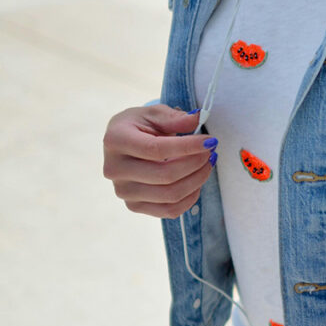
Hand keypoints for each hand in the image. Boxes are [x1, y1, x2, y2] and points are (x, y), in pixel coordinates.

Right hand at [102, 105, 217, 218]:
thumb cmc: (140, 126)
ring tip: (207, 164)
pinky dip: (190, 197)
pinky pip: (170, 210)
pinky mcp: (134, 206)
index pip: (156, 149)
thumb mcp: (154, 114)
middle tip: (211, 152)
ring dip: (197, 180)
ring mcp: (123, 191)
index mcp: (115, 141)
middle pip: (165, 175)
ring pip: (171, 195)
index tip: (210, 141)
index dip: (188, 147)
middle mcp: (114, 169)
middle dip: (196, 163)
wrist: (124, 145)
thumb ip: (175, 118)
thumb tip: (197, 119)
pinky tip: (197, 181)